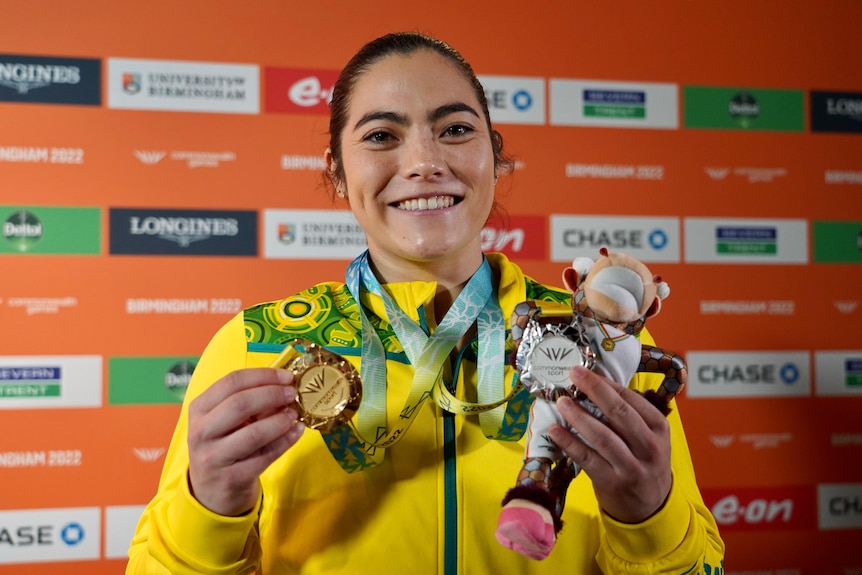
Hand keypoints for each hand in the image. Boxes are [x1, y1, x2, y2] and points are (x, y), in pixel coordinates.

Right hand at [187, 368, 304, 515]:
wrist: (211, 492)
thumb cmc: (224, 445)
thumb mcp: (226, 421)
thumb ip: (251, 402)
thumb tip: (285, 385)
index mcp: (199, 408)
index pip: (231, 382)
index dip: (263, 376)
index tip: (287, 376)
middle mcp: (201, 432)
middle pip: (240, 404)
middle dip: (272, 395)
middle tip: (293, 393)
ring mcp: (214, 457)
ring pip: (253, 433)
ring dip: (280, 421)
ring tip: (295, 414)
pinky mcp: (231, 478)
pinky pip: (265, 456)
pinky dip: (286, 441)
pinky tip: (297, 431)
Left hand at [548, 366, 671, 523]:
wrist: (650, 506)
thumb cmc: (644, 462)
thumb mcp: (649, 437)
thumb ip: (629, 415)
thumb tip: (594, 384)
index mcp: (659, 428)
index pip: (630, 399)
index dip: (605, 383)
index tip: (585, 370)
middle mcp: (649, 447)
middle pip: (619, 413)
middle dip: (594, 390)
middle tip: (573, 374)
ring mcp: (632, 467)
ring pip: (603, 437)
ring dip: (579, 416)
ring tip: (561, 401)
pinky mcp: (613, 483)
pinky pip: (587, 459)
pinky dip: (569, 443)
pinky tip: (555, 430)